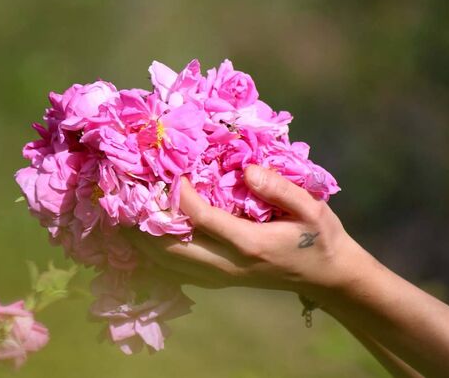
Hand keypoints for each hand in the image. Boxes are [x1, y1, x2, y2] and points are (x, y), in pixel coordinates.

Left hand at [128, 165, 370, 298]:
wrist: (326, 277)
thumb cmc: (320, 237)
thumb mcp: (312, 208)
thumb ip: (280, 188)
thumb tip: (246, 169)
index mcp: (249, 243)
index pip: (200, 218)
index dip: (178, 194)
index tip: (167, 169)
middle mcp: (227, 264)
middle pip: (171, 247)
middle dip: (144, 221)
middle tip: (126, 191)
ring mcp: (219, 276)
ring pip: (167, 262)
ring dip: (142, 238)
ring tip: (122, 211)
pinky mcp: (216, 279)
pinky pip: (175, 268)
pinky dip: (153, 252)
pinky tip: (140, 233)